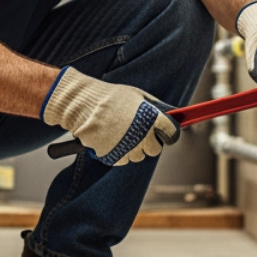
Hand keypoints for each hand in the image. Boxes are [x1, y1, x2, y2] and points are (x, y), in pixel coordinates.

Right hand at [41, 68, 177, 166]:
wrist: (84, 105)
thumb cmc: (111, 97)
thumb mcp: (138, 95)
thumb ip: (156, 107)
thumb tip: (172, 114)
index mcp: (152, 118)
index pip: (172, 133)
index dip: (168, 132)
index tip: (164, 132)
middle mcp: (143, 135)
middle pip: (156, 150)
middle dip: (150, 142)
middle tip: (139, 132)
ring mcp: (128, 148)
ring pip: (138, 156)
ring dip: (133, 148)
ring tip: (121, 133)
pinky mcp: (114, 156)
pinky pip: (123, 160)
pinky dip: (119, 153)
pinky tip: (112, 140)